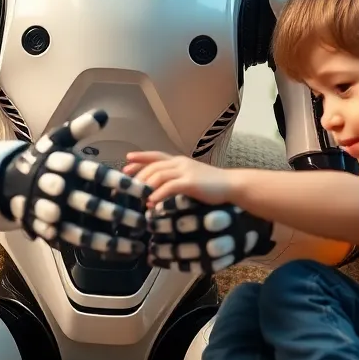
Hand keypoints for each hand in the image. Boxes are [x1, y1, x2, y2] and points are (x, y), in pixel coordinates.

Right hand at [0, 110, 151, 256]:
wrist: (9, 180)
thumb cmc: (43, 158)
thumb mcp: (57, 138)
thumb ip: (79, 127)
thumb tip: (103, 115)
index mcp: (60, 164)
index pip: (95, 174)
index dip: (121, 183)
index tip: (145, 191)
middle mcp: (54, 188)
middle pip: (89, 204)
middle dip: (118, 214)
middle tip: (144, 221)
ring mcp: (48, 211)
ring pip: (81, 229)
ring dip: (109, 240)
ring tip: (135, 245)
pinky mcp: (44, 227)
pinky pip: (71, 240)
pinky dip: (92, 247)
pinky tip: (114, 252)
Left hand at [124, 153, 272, 274]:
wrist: (233, 185)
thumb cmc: (212, 186)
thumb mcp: (192, 178)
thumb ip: (176, 180)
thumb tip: (157, 192)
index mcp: (179, 161)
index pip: (155, 156)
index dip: (140, 158)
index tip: (125, 163)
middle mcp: (180, 163)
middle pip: (152, 166)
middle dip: (137, 176)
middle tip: (126, 188)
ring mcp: (185, 171)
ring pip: (158, 175)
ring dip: (145, 187)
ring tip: (137, 198)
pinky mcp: (191, 182)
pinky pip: (169, 187)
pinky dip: (157, 194)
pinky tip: (151, 203)